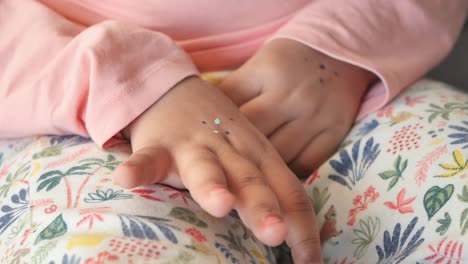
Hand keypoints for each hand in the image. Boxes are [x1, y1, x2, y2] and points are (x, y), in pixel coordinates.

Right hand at [114, 77, 320, 262]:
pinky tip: (125, 179)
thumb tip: (294, 233)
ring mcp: (194, 146)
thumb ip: (268, 187)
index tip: (309, 263)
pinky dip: (138, 167)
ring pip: (205, 167)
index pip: (289, 191)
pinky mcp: (159, 144)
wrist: (176, 90)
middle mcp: (232, 151)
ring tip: (219, 204)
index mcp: (260, 156)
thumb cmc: (219, 134)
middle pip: (252, 181)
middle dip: (263, 207)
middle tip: (276, 233)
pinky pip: (148, 158)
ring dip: (212, 184)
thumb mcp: (249, 154)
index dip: (302, 227)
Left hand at [220, 39, 375, 176]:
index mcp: (266, 72)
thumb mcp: (258, 66)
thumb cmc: (290, 62)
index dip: (214, 129)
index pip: (230, 107)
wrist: (341, 54)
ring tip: (245, 181)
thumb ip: (233, 94)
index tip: (204, 146)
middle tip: (219, 173)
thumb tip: (205, 126)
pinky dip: (286, 175)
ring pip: (277, 156)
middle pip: (253, 136)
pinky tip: (274, 179)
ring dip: (259, 171)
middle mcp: (291, 96)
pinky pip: (304, 165)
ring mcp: (314, 117)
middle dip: (234, 155)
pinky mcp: (333, 133)